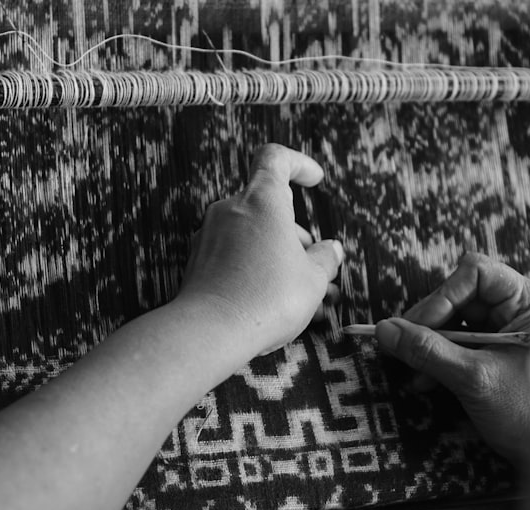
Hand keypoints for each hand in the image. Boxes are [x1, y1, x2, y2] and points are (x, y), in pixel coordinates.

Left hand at [175, 144, 344, 356]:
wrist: (211, 331)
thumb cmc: (266, 298)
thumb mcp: (313, 279)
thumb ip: (326, 259)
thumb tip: (331, 250)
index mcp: (261, 200)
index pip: (275, 158)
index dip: (297, 163)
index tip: (313, 179)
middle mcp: (230, 209)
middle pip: (268, 208)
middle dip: (295, 234)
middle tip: (317, 267)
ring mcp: (209, 235)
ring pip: (252, 236)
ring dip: (278, 257)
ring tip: (303, 294)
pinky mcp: (198, 261)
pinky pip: (233, 257)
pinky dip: (255, 270)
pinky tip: (272, 303)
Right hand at [373, 253, 529, 466]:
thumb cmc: (528, 415)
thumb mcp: (473, 378)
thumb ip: (427, 351)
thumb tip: (383, 330)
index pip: (476, 274)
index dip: (441, 296)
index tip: (416, 326)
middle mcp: (525, 311)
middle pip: (462, 296)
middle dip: (431, 324)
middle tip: (403, 347)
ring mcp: (513, 333)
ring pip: (458, 322)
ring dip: (431, 345)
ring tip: (414, 371)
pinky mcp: (502, 355)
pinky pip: (463, 344)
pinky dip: (442, 359)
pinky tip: (426, 381)